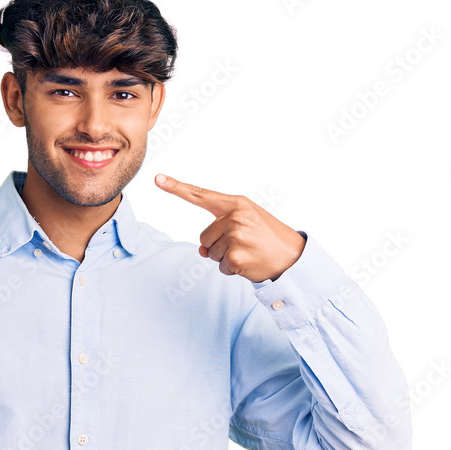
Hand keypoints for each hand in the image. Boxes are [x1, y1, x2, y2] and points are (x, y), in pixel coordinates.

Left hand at [154, 174, 305, 281]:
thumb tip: (202, 251)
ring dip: (226, 258)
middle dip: (218, 245)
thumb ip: (221, 229)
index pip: (201, 195)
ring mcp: (235, 236)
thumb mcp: (247, 224)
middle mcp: (234, 217)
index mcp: (236, 203)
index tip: (158, 180)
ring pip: (211, 253)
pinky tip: (248, 263)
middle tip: (243, 245)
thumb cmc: (268, 238)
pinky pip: (220, 267)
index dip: (177, 188)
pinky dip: (231, 270)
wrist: (293, 256)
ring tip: (248, 252)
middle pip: (204, 237)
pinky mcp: (235, 257)